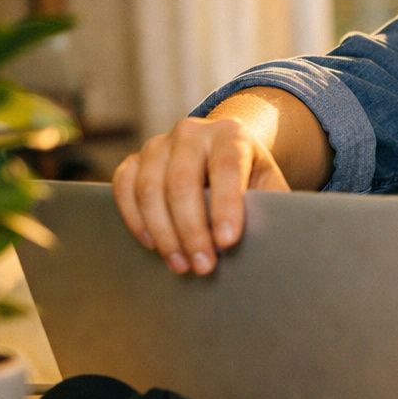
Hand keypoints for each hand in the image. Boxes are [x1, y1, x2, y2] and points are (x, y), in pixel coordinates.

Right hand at [111, 115, 288, 275]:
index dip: (226, 206)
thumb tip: (274, 237)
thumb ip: (271, 203)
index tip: (228, 242)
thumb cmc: (249, 175)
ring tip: (181, 264)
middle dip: (191, 230)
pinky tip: (152, 245)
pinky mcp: (135, 159)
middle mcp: (191, 133)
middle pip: (182, 181)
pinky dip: (135, 219)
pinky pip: (123, 187)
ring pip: (149, 188)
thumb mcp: (268, 182)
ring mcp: (158, 144)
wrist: (222, 150)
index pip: (226, 167)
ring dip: (163, 233)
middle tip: (203, 265)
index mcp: (231, 134)